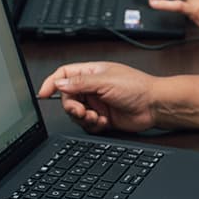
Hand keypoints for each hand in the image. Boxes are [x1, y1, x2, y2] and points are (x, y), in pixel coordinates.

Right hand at [37, 62, 158, 132]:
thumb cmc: (137, 87)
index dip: (52, 83)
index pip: (64, 75)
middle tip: (81, 110)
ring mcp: (97, 103)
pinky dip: (92, 125)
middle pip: (67, 98)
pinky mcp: (102, 118)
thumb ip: (80, 83)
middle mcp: (92, 88)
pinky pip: (87, 125)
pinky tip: (103, 122)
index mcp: (92, 73)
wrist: (154, 106)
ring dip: (82, 117)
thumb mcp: (106, 82)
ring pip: (75, 113)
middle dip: (71, 106)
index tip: (44, 94)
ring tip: (95, 116)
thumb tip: (59, 83)